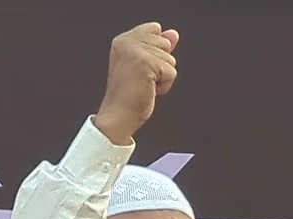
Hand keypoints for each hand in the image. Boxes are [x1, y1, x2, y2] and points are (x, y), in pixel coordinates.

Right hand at [95, 22, 179, 144]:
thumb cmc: (128, 95)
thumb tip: (174, 34)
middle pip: (166, 44)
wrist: (118, 115)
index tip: (140, 67)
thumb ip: (158, 47)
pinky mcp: (147, 64)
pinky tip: (148, 90)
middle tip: (141, 79)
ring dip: (162, 77)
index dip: (156, 50)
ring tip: (144, 85)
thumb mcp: (144, 65)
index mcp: (123, 40)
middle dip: (160, 65)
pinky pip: (172, 73)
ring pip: (170, 60)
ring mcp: (136, 52)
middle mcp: (127, 42)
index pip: (155, 29)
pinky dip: (165, 86)